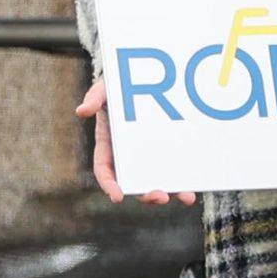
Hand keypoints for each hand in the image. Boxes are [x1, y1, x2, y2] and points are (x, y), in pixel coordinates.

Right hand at [76, 80, 197, 205]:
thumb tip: (81, 111)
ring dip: (171, 192)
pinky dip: (185, 182)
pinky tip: (195, 188)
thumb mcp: (106, 88)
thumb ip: (94, 96)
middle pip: (135, 183)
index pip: (106, 171)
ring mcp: (149, 157)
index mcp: (109, 147)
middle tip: (160, 196)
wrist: (145, 81)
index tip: (117, 196)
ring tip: (186, 197)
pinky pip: (175, 172)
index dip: (110, 185)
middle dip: (146, 194)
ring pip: (157, 182)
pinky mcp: (168, 154)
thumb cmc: (120, 87)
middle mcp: (129, 157)